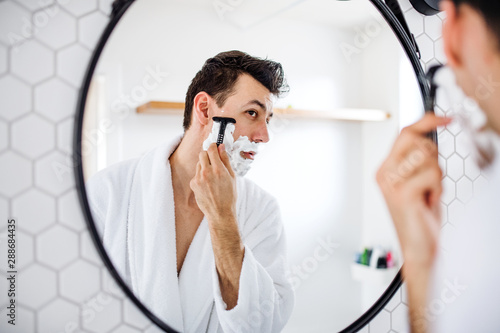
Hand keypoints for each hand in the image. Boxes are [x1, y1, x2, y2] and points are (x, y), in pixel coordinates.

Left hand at [190, 143, 236, 219]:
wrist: (220, 212)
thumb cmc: (229, 195)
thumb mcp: (232, 177)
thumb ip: (225, 160)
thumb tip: (221, 147)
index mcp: (218, 169)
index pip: (211, 149)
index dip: (213, 146)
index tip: (215, 146)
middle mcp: (207, 172)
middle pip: (202, 153)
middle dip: (208, 154)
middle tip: (213, 160)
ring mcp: (198, 178)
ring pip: (199, 164)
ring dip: (204, 165)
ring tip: (212, 176)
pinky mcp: (193, 184)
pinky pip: (196, 174)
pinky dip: (201, 175)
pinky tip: (207, 184)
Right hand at [376, 114, 451, 270]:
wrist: (418, 246)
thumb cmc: (419, 216)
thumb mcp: (419, 181)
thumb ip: (420, 159)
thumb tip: (431, 134)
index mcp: (386, 168)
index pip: (404, 133)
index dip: (426, 121)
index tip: (445, 118)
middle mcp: (385, 173)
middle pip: (414, 139)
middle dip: (433, 155)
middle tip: (431, 177)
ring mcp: (391, 183)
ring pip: (427, 157)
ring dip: (437, 175)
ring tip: (429, 192)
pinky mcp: (402, 193)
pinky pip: (431, 174)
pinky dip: (438, 188)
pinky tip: (429, 200)